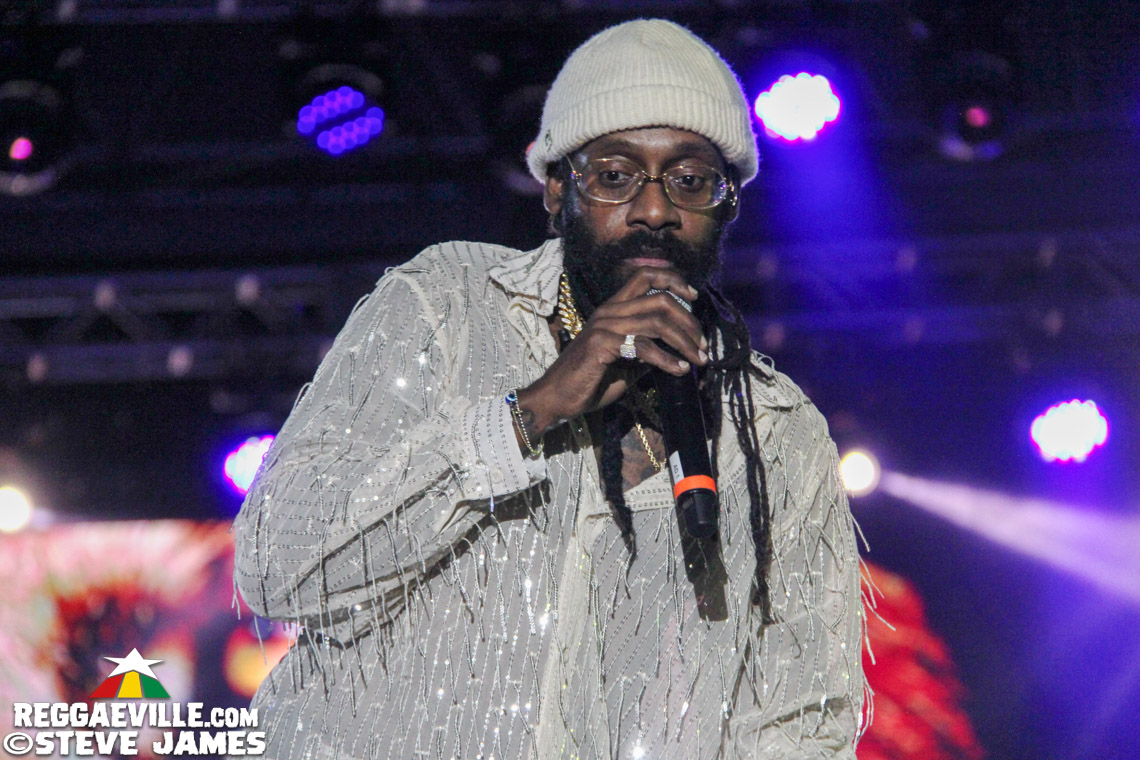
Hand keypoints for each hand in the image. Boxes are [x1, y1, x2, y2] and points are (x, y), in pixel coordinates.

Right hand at [514, 266, 708, 438]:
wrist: (558, 399)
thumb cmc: (591, 382)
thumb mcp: (626, 362)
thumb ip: (648, 350)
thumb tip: (678, 349)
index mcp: (613, 308)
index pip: (645, 276)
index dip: (673, 279)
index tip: (694, 295)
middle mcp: (609, 311)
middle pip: (659, 299)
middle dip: (689, 321)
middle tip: (704, 344)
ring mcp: (604, 326)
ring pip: (656, 322)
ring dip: (684, 342)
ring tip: (699, 360)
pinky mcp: (601, 345)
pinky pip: (643, 347)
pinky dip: (666, 360)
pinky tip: (679, 370)